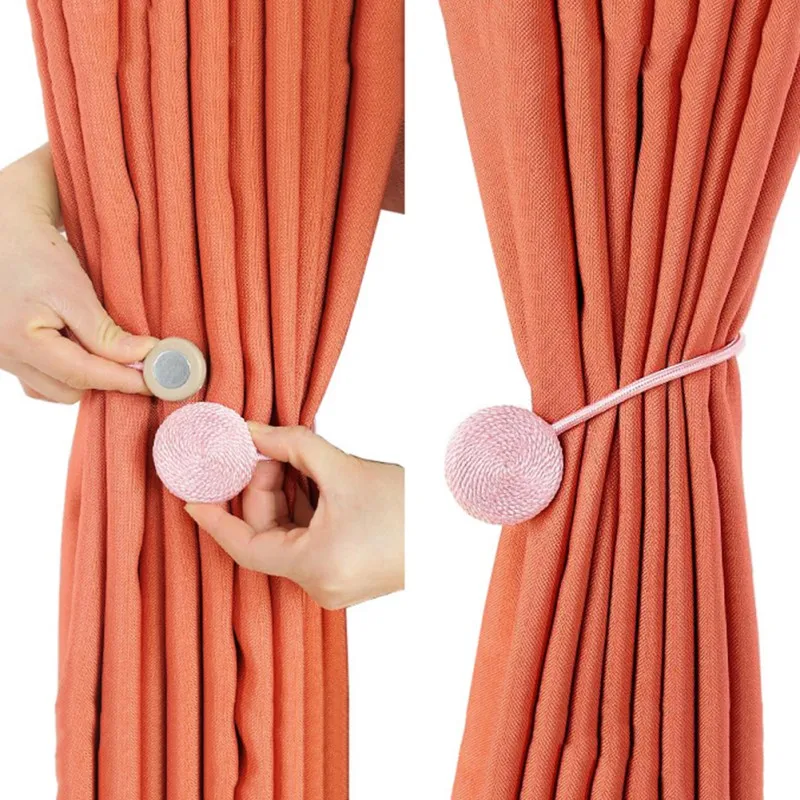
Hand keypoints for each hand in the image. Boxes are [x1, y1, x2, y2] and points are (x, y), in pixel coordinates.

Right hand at [0, 145, 155, 402]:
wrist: (4, 235)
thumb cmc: (34, 254)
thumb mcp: (73, 290)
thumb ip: (104, 333)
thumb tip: (142, 358)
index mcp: (21, 340)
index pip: (82, 375)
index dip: (123, 380)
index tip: (156, 379)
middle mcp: (6, 356)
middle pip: (68, 390)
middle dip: (104, 379)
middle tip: (135, 360)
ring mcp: (4, 359)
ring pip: (55, 390)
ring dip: (85, 378)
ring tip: (104, 349)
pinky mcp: (8, 356)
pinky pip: (42, 381)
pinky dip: (66, 374)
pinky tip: (82, 352)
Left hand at [185, 424, 404, 609]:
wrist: (458, 526)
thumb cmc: (411, 504)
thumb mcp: (345, 469)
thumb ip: (292, 445)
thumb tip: (253, 433)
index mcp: (315, 566)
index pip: (244, 545)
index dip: (215, 519)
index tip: (191, 499)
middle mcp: (321, 586)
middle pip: (268, 536)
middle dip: (264, 489)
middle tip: (267, 450)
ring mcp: (335, 586)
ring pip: (289, 538)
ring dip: (287, 498)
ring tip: (296, 459)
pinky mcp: (348, 578)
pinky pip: (310, 543)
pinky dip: (305, 512)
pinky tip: (314, 481)